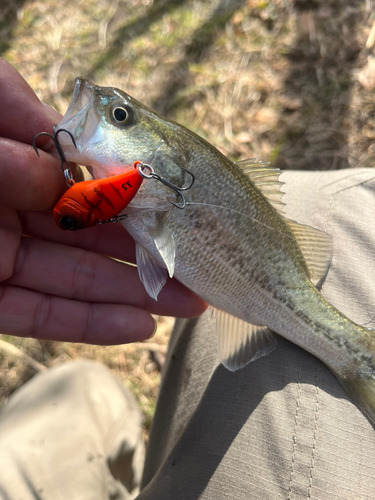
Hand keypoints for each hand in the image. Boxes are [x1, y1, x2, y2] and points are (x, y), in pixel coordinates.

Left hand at [0, 60, 206, 343]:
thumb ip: (16, 135)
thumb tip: (77, 155)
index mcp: (7, 163)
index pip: (80, 179)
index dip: (128, 193)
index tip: (175, 206)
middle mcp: (8, 212)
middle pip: (90, 235)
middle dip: (148, 251)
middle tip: (202, 264)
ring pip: (75, 280)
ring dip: (132, 294)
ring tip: (191, 303)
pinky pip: (40, 317)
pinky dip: (89, 325)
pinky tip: (139, 328)